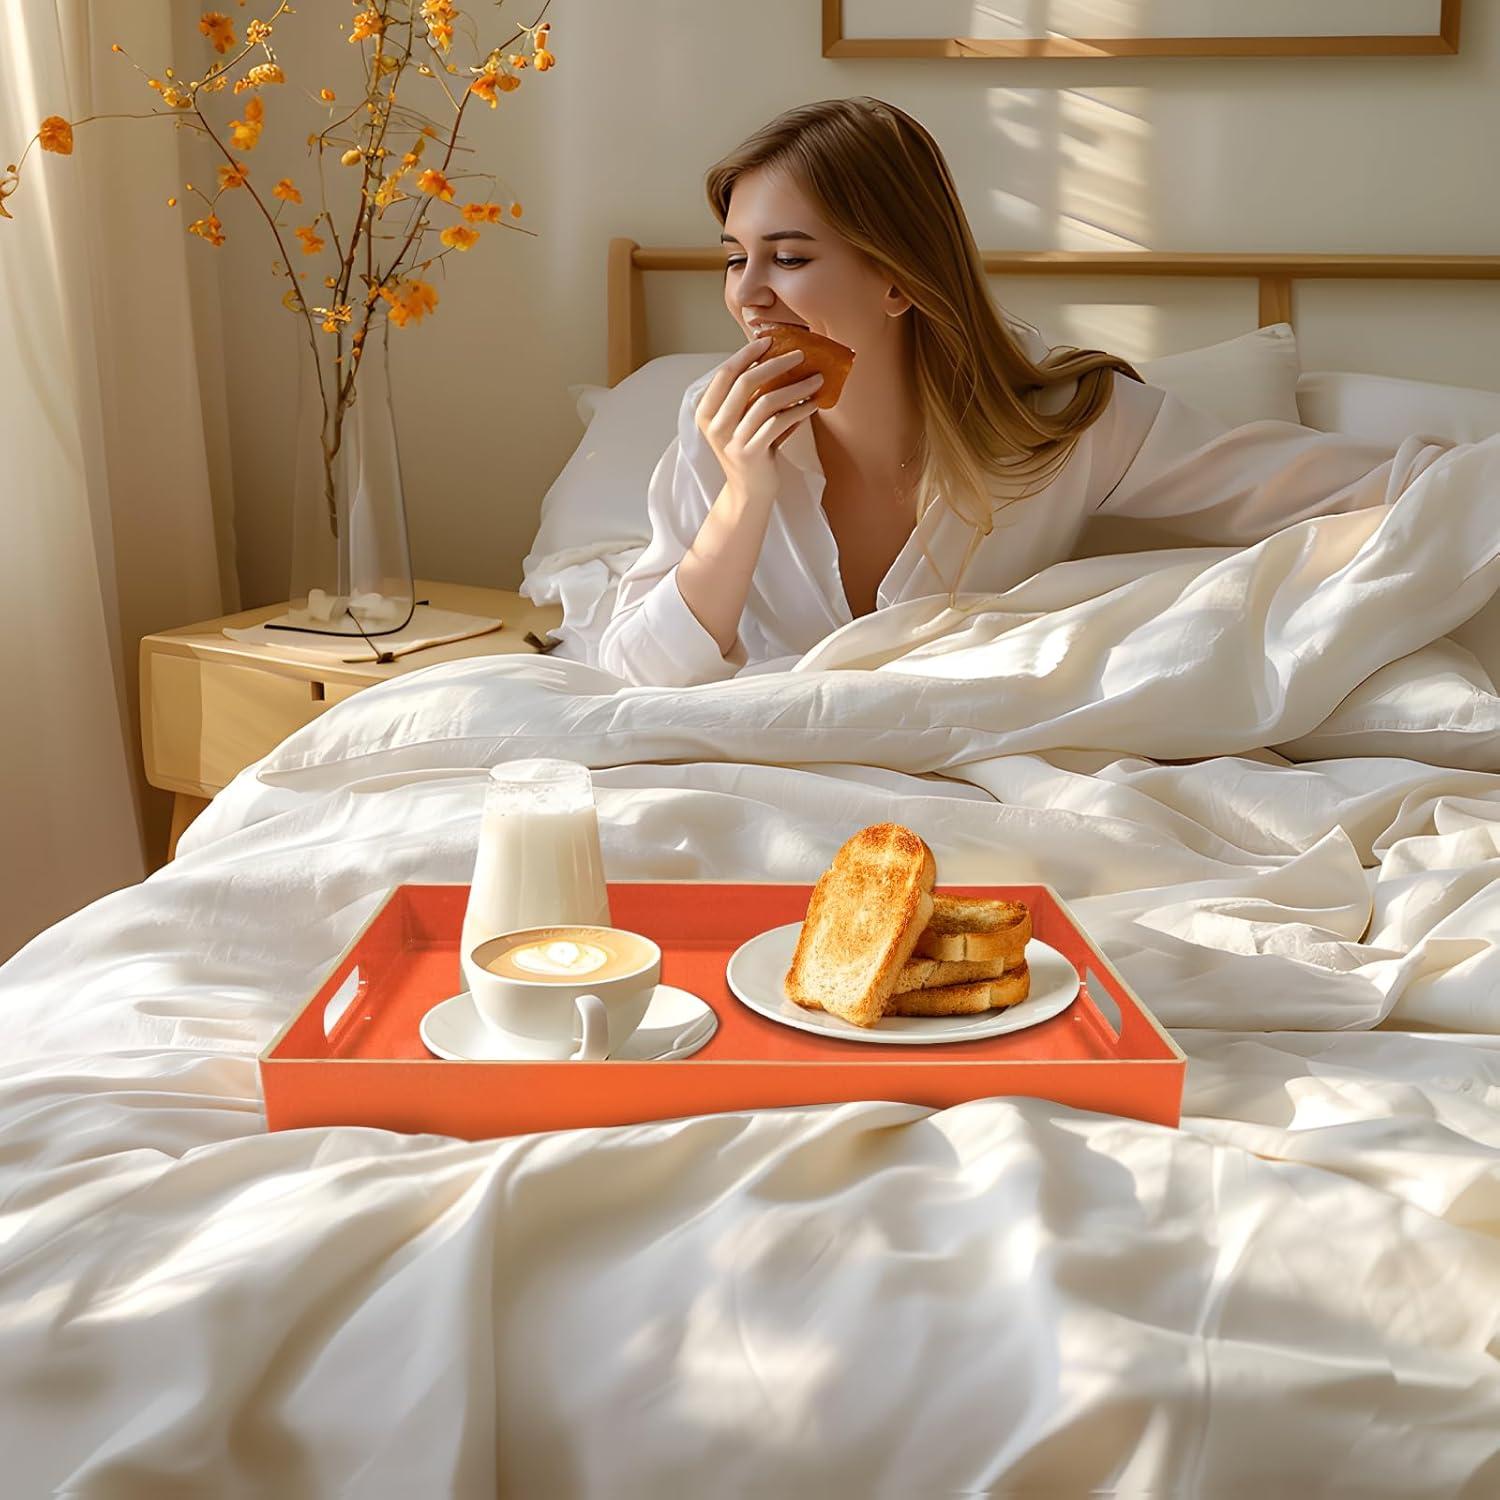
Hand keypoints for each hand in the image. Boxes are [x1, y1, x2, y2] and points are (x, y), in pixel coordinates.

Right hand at [694, 336, 823, 505]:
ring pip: (766, 401)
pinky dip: (799, 409)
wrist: (749, 492)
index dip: (747, 354)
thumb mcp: (742, 421)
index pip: (725, 373)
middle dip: (775, 364)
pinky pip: (779, 422)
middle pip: (745, 382)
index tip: (770, 341)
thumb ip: (751, 396)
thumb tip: (780, 359)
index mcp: (706, 411)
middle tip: (800, 355)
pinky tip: (813, 404)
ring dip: (795, 386)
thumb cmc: (750, 450)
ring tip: (817, 379)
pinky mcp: (750, 453)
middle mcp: (715, 424)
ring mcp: (731, 440)